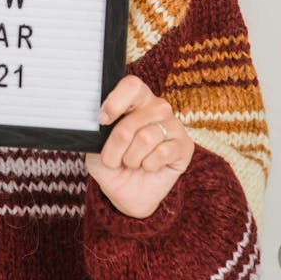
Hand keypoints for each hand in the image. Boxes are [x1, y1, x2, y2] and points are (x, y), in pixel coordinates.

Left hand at [85, 76, 192, 218]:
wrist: (128, 194)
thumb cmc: (113, 165)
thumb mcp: (96, 150)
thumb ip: (96, 134)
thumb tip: (96, 123)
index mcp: (135, 100)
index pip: (132, 85)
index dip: (116, 101)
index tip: (102, 120)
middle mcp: (157, 107)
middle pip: (134, 117)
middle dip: (117, 144)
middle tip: (113, 158)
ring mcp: (173, 125)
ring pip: (146, 137)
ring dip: (131, 158)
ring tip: (132, 162)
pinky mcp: (184, 145)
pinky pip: (162, 152)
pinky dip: (148, 165)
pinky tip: (148, 167)